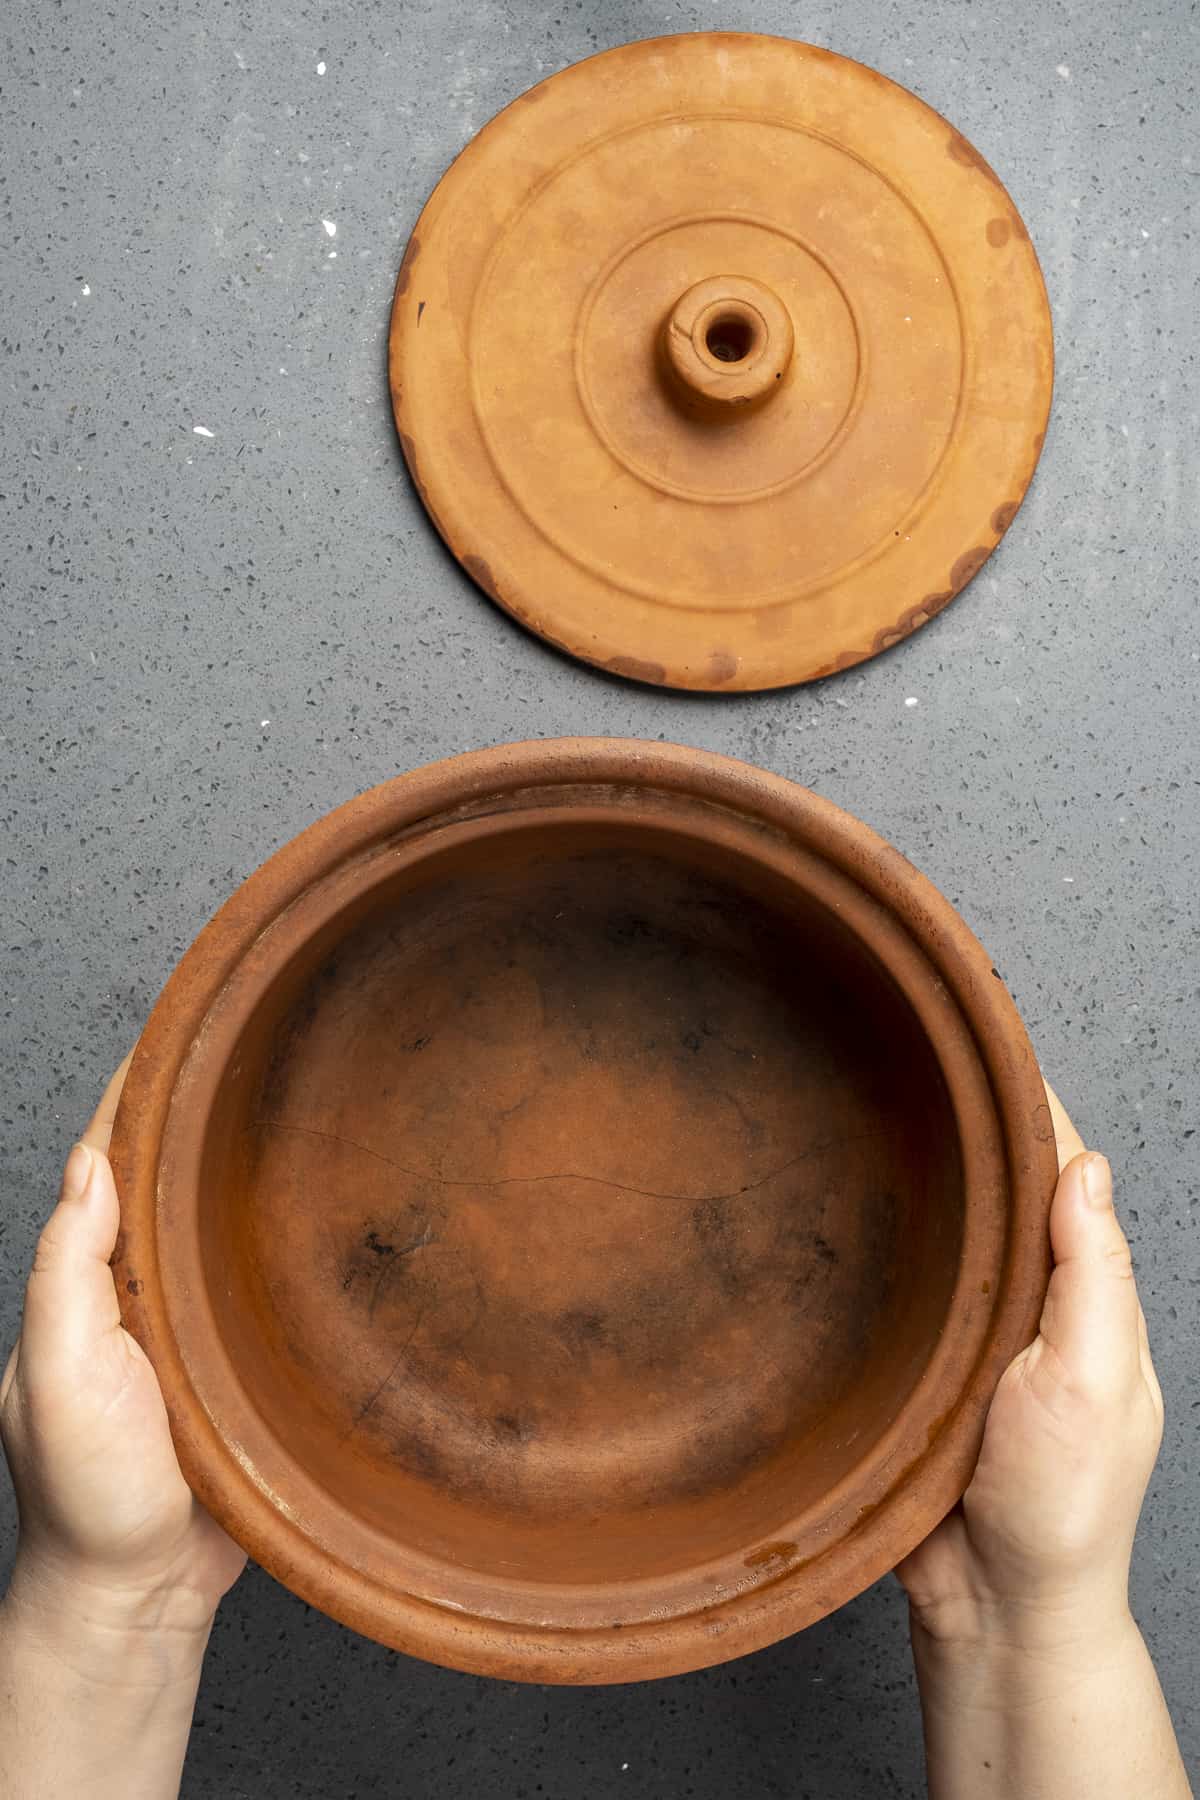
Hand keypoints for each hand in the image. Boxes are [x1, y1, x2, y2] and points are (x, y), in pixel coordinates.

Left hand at [0, 1058, 245, 1657]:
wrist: (140, 1592)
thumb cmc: (90, 1494)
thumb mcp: (55, 1373)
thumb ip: (67, 1271)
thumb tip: (88, 1164)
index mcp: (85, 1280)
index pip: (111, 1160)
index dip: (140, 1092)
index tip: (182, 1029)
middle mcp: (137, 1290)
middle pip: (172, 1180)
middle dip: (205, 1113)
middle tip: (262, 1046)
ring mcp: (191, 1324)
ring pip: (224, 1226)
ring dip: (253, 1171)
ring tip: (304, 1106)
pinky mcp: (241, 1362)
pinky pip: (265, 1285)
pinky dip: (290, 1243)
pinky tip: (328, 1217)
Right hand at [897, 1084, 1163, 1654]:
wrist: (996, 1610)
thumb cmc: (1059, 1508)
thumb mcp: (1094, 1382)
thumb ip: (1095, 1276)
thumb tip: (1087, 1166)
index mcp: (1084, 1294)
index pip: (1059, 1172)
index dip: (1030, 1106)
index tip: (986, 1040)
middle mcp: (1024, 1302)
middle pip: (992, 1192)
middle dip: (959, 1126)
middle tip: (903, 1052)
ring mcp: (964, 1334)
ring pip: (935, 1234)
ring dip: (907, 1181)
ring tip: (858, 1106)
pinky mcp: (909, 1368)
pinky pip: (889, 1291)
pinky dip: (867, 1249)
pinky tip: (830, 1213)